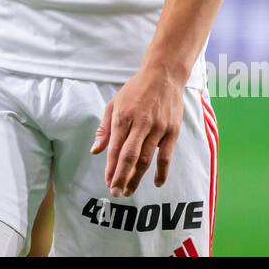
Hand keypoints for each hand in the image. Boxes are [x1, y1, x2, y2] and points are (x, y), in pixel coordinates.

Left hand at [90, 65, 183, 197]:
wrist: (164, 75)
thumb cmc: (136, 89)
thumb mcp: (114, 103)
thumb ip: (104, 128)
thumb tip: (95, 150)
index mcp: (123, 117)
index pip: (116, 148)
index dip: (111, 168)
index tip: (108, 182)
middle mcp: (140, 124)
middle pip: (130, 157)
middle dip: (122, 177)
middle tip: (116, 193)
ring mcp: (158, 129)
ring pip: (146, 159)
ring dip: (137, 178)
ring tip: (129, 191)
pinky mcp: (172, 131)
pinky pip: (166, 156)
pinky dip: (162, 171)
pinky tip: (157, 183)